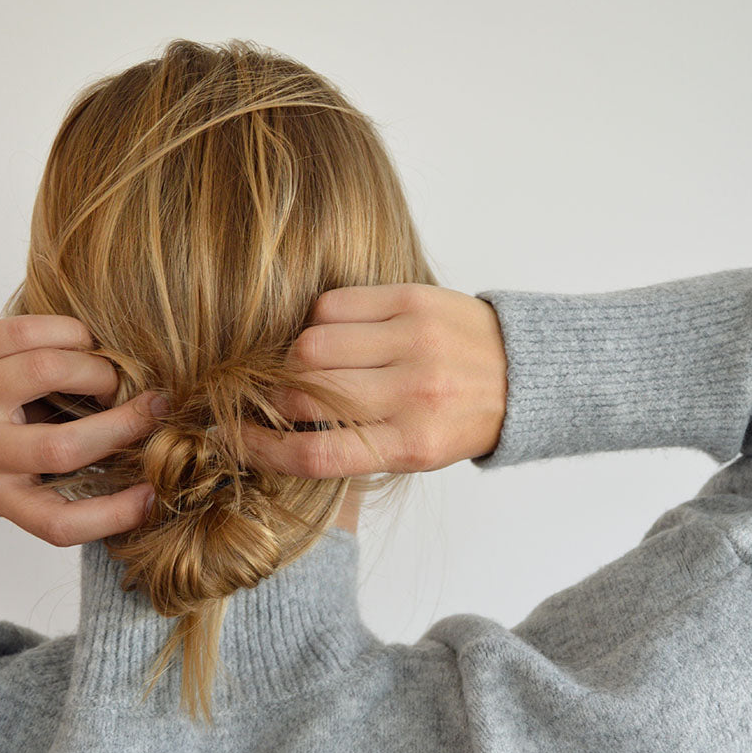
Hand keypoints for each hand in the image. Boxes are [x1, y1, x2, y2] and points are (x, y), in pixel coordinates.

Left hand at [0, 315, 166, 545]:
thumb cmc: (4, 436)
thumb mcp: (30, 471)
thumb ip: (81, 471)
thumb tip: (153, 465)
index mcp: (4, 494)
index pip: (59, 523)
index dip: (114, 514)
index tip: (152, 495)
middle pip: (62, 448)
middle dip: (125, 425)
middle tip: (157, 407)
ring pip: (46, 371)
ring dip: (97, 370)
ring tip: (110, 376)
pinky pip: (26, 332)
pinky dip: (71, 333)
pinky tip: (83, 344)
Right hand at [241, 283, 508, 476]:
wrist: (521, 374)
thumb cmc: (459, 420)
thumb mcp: (415, 452)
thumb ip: (353, 444)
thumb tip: (278, 427)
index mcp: (412, 443)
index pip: (316, 453)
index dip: (260, 448)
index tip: (231, 440)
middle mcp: (412, 393)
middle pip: (304, 392)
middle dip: (276, 397)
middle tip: (275, 395)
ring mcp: (413, 342)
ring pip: (311, 344)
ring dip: (297, 356)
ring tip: (315, 363)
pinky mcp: (413, 300)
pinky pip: (334, 305)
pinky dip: (321, 320)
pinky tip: (338, 332)